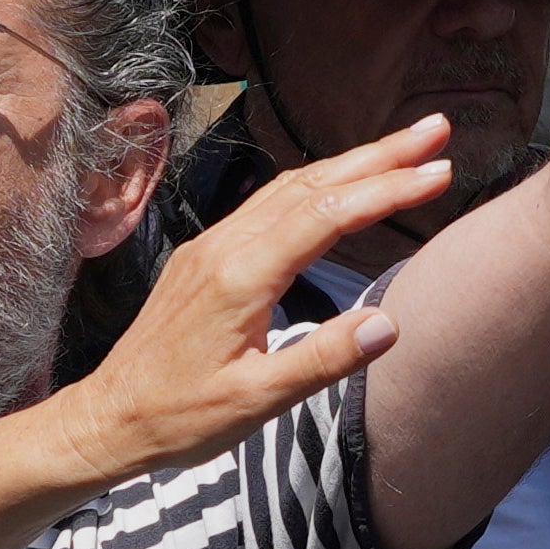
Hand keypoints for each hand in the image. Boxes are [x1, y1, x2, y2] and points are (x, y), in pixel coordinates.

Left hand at [6, 122, 435, 490]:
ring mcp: (212, 246)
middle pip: (314, 184)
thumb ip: (323, 360)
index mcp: (241, 276)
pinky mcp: (206, 256)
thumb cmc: (179, 417)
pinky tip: (339, 184)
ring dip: (350, 164)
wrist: (108, 417)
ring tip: (403, 149)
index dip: (388, 189)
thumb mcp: (256, 401)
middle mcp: (226, 246)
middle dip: (380, 155)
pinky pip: (269, 204)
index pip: (328, 215)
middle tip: (437, 130)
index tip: (440, 171)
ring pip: (291, 188)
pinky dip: (317, 185)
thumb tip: (389, 324)